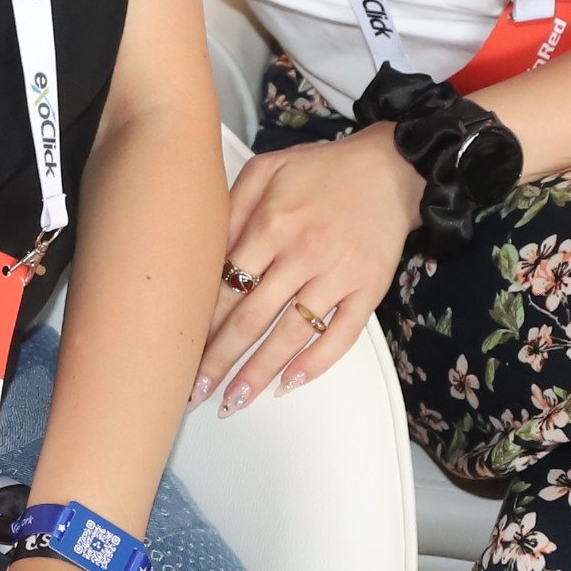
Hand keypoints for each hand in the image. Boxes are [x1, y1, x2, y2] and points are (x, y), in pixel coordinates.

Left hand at [199, 126, 419, 407]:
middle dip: (220, 360)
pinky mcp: (368, 289)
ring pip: (291, 334)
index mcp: (271, 224)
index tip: (178, 352)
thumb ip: (231, 206)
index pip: (226, 286)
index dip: (200, 324)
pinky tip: (291, 383)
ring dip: (260, 372)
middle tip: (195, 393)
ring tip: (235, 402)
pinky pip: (341, 334)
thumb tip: (202, 250)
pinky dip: (317, 362)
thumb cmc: (323, 170)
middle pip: (252, 318)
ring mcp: (337, 275)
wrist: (391, 168)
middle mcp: (302, 253)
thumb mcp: (266, 170)